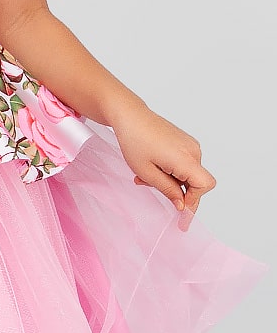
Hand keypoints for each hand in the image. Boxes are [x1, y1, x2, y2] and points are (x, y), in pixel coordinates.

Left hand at [110, 103, 215, 230]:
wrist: (129, 115)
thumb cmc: (134, 141)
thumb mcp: (146, 172)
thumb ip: (168, 190)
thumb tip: (182, 205)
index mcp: (186, 159)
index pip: (204, 186)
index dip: (194, 202)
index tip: (182, 217)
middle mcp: (193, 151)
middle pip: (195, 182)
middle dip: (175, 191)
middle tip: (149, 187)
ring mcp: (190, 145)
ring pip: (187, 174)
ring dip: (169, 180)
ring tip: (145, 175)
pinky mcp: (184, 141)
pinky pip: (183, 163)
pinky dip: (170, 170)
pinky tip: (152, 166)